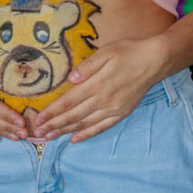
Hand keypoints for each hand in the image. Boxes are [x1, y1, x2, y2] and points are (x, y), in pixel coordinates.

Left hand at [32, 37, 166, 141]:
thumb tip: (70, 79)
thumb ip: (87, 66)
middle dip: (54, 125)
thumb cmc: (129, 52)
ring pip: (84, 124)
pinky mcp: (121, 113)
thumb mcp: (106, 52)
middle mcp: (103, 100)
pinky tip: (75, 139)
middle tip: (38, 132)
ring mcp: (113, 109)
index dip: (52, 111)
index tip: (39, 118)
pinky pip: (101, 128)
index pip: (69, 101)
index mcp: (97, 84)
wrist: (154, 61)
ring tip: (50, 137)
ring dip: (66, 131)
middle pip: (73, 116)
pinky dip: (87, 134)